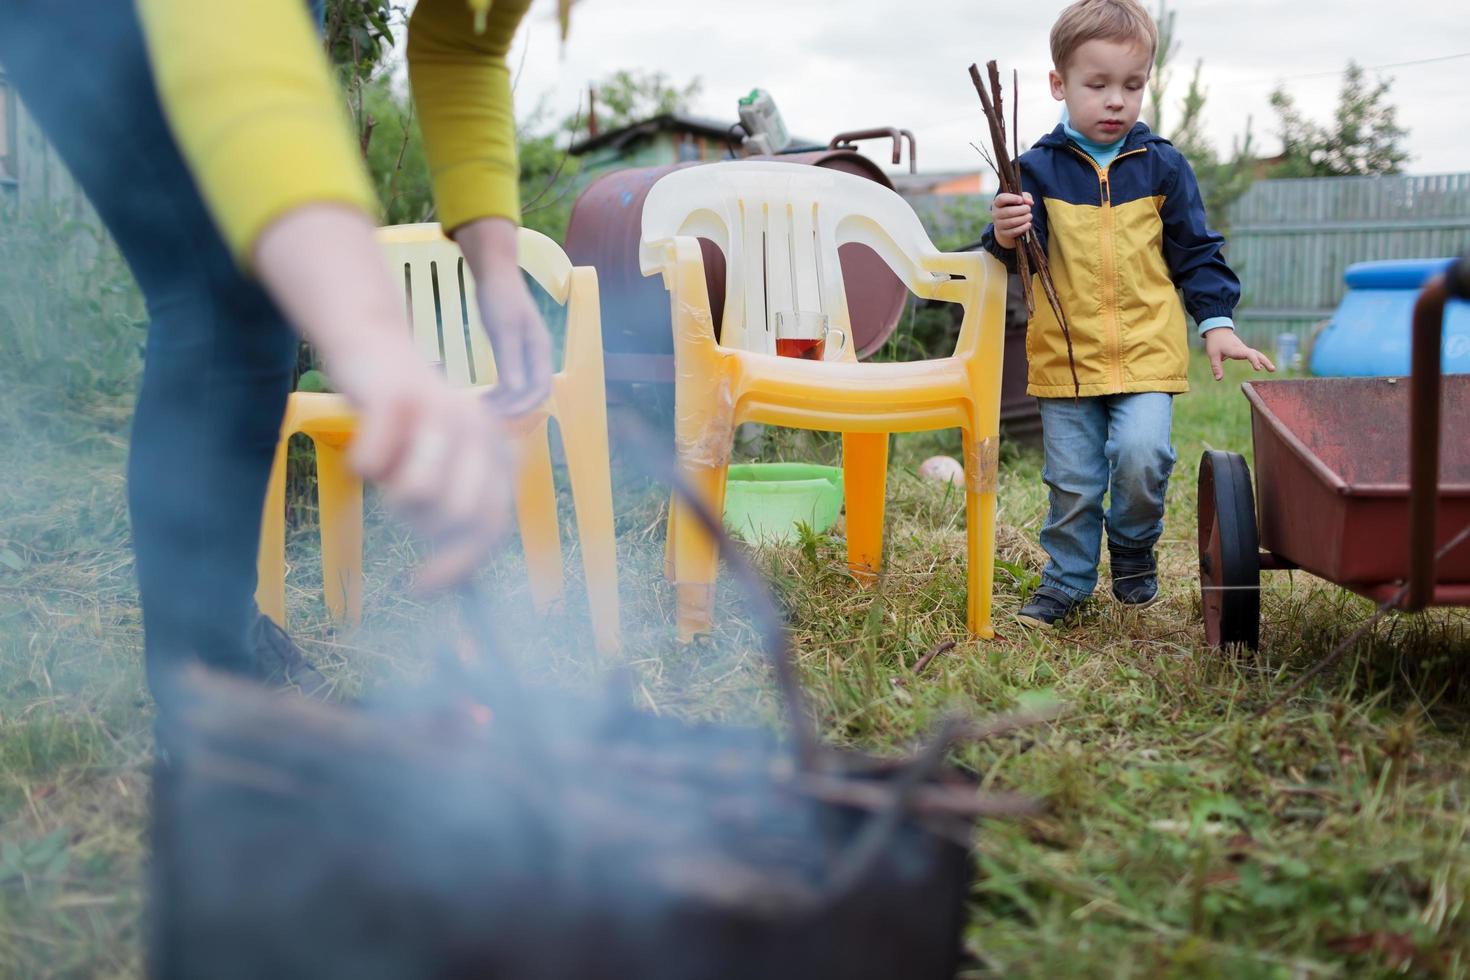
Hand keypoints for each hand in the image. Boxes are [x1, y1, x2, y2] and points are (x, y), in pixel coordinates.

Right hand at [348, 365, 519, 591]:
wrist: (373, 349)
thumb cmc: (406, 423)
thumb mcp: (440, 467)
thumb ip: (454, 512)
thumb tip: (451, 582)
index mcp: (497, 453)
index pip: (492, 525)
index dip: (459, 564)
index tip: (422, 588)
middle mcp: (481, 431)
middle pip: (460, 515)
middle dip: (420, 524)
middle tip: (398, 503)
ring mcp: (443, 412)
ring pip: (418, 492)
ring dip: (391, 493)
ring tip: (386, 468)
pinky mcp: (400, 399)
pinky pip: (373, 464)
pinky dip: (361, 464)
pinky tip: (365, 443)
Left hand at [474, 267, 553, 415]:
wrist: (494, 271)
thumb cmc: (499, 297)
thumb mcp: (503, 329)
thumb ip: (510, 360)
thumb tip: (516, 391)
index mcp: (540, 350)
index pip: (541, 388)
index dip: (523, 406)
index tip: (499, 416)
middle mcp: (537, 354)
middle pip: (534, 393)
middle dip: (513, 408)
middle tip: (487, 420)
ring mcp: (526, 353)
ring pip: (522, 389)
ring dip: (505, 403)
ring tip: (480, 412)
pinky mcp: (512, 350)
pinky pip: (511, 380)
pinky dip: (499, 393)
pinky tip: (481, 398)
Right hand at [991, 191, 1033, 248]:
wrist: (1007, 224)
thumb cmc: (1014, 208)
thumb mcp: (1020, 200)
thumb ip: (1025, 197)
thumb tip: (1029, 202)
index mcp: (997, 202)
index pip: (1002, 199)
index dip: (1012, 198)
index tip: (1021, 200)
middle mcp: (995, 213)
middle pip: (1008, 211)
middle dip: (1022, 210)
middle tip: (1028, 209)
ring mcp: (998, 224)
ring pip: (1012, 222)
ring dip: (1024, 219)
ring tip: (1029, 216)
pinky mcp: (1003, 233)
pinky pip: (1014, 231)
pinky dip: (1023, 228)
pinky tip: (1028, 224)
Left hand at [1204, 327, 1275, 380]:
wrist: (1218, 331)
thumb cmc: (1215, 343)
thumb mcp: (1213, 355)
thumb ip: (1216, 367)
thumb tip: (1218, 379)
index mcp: (1235, 349)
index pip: (1248, 354)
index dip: (1254, 361)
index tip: (1258, 369)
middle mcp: (1242, 349)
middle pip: (1256, 354)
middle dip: (1265, 361)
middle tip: (1273, 370)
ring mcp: (1244, 349)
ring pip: (1257, 354)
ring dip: (1265, 361)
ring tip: (1272, 370)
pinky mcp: (1243, 350)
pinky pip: (1253, 355)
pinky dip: (1259, 360)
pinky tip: (1262, 366)